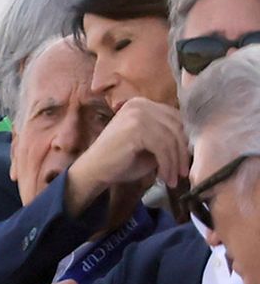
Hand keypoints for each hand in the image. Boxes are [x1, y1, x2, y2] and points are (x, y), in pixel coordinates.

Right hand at [65, 98, 189, 215]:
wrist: (93, 171)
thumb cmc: (118, 161)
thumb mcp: (147, 146)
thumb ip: (165, 139)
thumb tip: (190, 144)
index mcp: (142, 104)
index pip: (174, 118)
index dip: (183, 140)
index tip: (184, 161)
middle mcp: (140, 104)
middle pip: (176, 126)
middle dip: (181, 153)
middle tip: (182, 172)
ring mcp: (138, 114)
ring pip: (171, 137)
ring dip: (174, 161)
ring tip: (173, 178)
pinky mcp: (136, 128)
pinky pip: (162, 146)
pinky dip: (167, 164)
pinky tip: (165, 177)